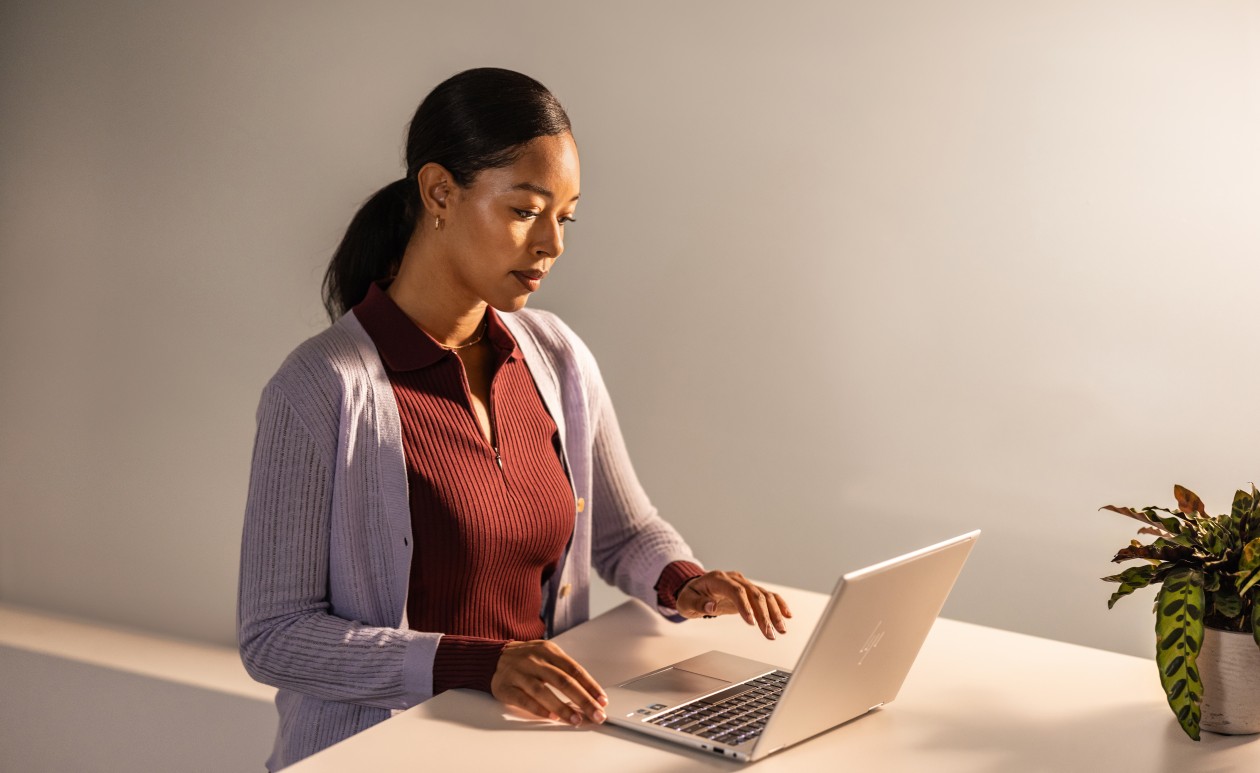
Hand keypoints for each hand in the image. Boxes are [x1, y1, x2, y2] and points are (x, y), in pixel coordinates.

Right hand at [491, 639, 607, 726]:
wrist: (494, 657)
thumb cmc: (526, 659)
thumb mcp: (547, 655)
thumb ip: (565, 671)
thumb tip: (589, 693)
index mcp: (548, 651)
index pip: (574, 669)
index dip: (590, 686)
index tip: (602, 700)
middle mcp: (534, 660)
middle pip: (563, 680)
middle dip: (583, 699)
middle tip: (595, 713)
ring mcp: (519, 673)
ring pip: (543, 691)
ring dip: (563, 707)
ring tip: (576, 719)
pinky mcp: (506, 687)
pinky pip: (524, 700)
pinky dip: (539, 709)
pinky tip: (552, 716)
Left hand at [676, 570, 792, 639]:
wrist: (696, 589)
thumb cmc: (690, 595)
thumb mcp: (686, 601)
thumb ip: (698, 604)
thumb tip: (710, 606)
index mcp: (718, 579)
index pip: (736, 591)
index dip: (745, 606)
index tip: (752, 622)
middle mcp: (734, 579)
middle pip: (754, 594)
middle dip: (763, 615)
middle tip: (769, 633)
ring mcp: (743, 583)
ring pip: (764, 595)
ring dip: (774, 613)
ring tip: (780, 630)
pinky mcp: (749, 591)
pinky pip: (767, 595)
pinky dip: (778, 604)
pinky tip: (787, 615)